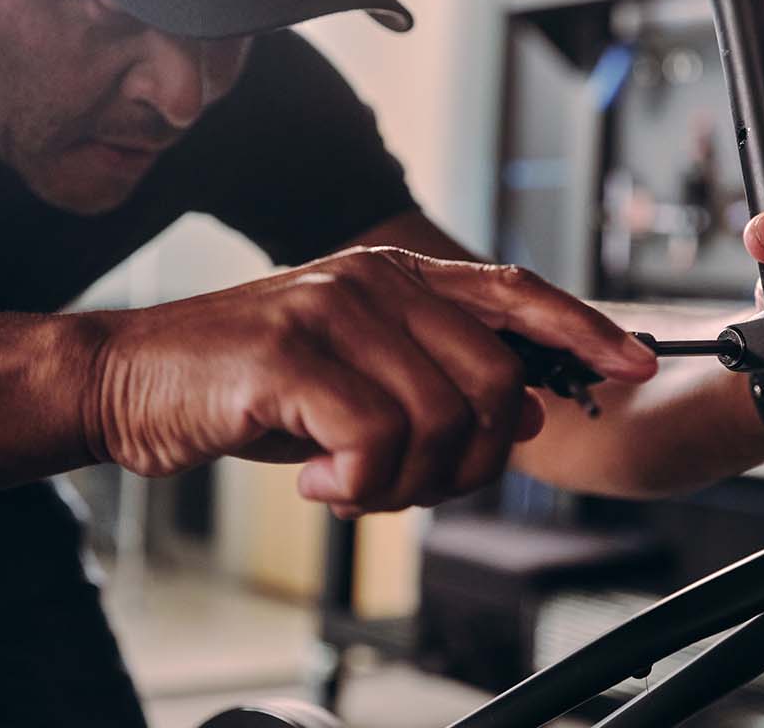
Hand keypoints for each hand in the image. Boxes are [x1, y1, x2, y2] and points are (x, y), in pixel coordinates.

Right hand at [78, 247, 657, 515]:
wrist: (130, 379)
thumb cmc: (249, 388)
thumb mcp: (355, 376)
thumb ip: (437, 381)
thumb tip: (526, 409)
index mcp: (397, 278)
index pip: (516, 291)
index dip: (583, 327)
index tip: (632, 363)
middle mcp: (375, 281)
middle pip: (496, 382)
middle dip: (471, 459)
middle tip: (408, 481)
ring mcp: (334, 309)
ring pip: (444, 419)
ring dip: (406, 481)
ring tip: (347, 480)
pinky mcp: (292, 354)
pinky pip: (378, 441)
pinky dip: (357, 486)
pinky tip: (317, 481)